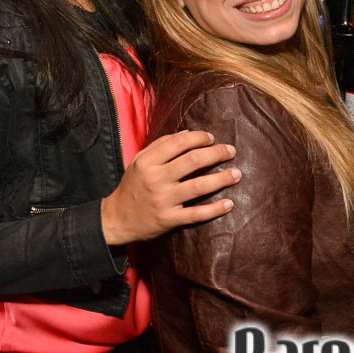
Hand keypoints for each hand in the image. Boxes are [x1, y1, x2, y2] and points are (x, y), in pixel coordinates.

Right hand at [100, 129, 238, 245]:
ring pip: (199, 186)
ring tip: (237, 174)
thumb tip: (188, 132)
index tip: (212, 138)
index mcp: (148, 161)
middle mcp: (156, 179)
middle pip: (193, 161)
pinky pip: (196, 214)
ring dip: (222, 179)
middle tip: (231, 151)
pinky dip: (215, 209)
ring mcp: (163, 200)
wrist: (117, 219)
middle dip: (217, 153)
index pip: (179, 142)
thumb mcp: (139, 162)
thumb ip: (161, 145)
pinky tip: (229, 204)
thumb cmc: (133, 186)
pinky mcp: (169, 220)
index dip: (200, 138)